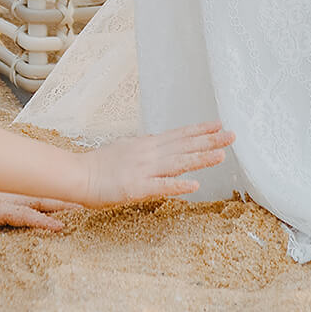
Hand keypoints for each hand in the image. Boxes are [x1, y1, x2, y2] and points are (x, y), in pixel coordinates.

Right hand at [79, 121, 232, 206]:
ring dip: (200, 159)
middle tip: (232, 134)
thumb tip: (156, 140)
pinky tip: (195, 185)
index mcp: (146, 145)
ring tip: (221, 155)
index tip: (219, 124)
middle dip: (209, 140)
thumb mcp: (124, 148)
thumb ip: (143, 146)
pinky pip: (160, 186)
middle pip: (184, 146)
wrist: (78, 175)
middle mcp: (149, 154)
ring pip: (177, 163)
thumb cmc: (99, 165)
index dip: (200, 130)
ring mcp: (144, 170)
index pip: (179, 135)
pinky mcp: (136, 187)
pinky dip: (178, 185)